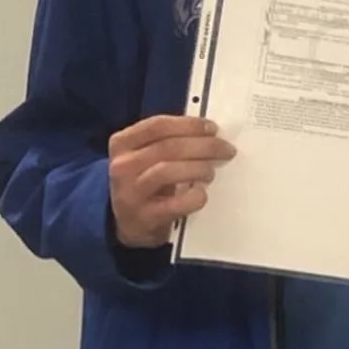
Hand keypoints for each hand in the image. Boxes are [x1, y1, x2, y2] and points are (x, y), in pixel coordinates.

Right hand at [108, 115, 235, 247]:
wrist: (127, 223)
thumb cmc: (144, 183)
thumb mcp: (146, 157)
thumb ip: (169, 142)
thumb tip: (209, 133)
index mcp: (122, 144)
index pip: (157, 126)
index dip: (189, 125)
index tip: (212, 128)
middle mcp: (122, 166)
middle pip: (167, 147)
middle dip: (203, 146)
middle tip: (226, 149)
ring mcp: (131, 193)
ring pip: (167, 171)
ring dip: (198, 168)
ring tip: (211, 172)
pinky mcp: (145, 217)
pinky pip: (175, 204)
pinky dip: (194, 197)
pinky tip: (202, 194)